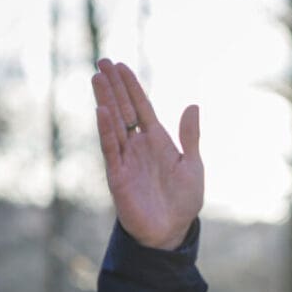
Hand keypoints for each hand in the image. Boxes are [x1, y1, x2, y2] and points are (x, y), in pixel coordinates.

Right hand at [91, 59, 203, 250]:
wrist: (172, 229)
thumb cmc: (183, 199)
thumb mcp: (193, 165)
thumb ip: (190, 137)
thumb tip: (193, 105)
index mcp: (157, 141)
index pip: (141, 107)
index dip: (132, 87)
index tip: (121, 66)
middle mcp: (138, 145)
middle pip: (123, 109)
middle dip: (114, 86)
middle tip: (103, 61)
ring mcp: (125, 158)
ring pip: (113, 123)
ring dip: (106, 100)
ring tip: (98, 77)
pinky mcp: (117, 173)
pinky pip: (110, 147)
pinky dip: (106, 129)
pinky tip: (102, 110)